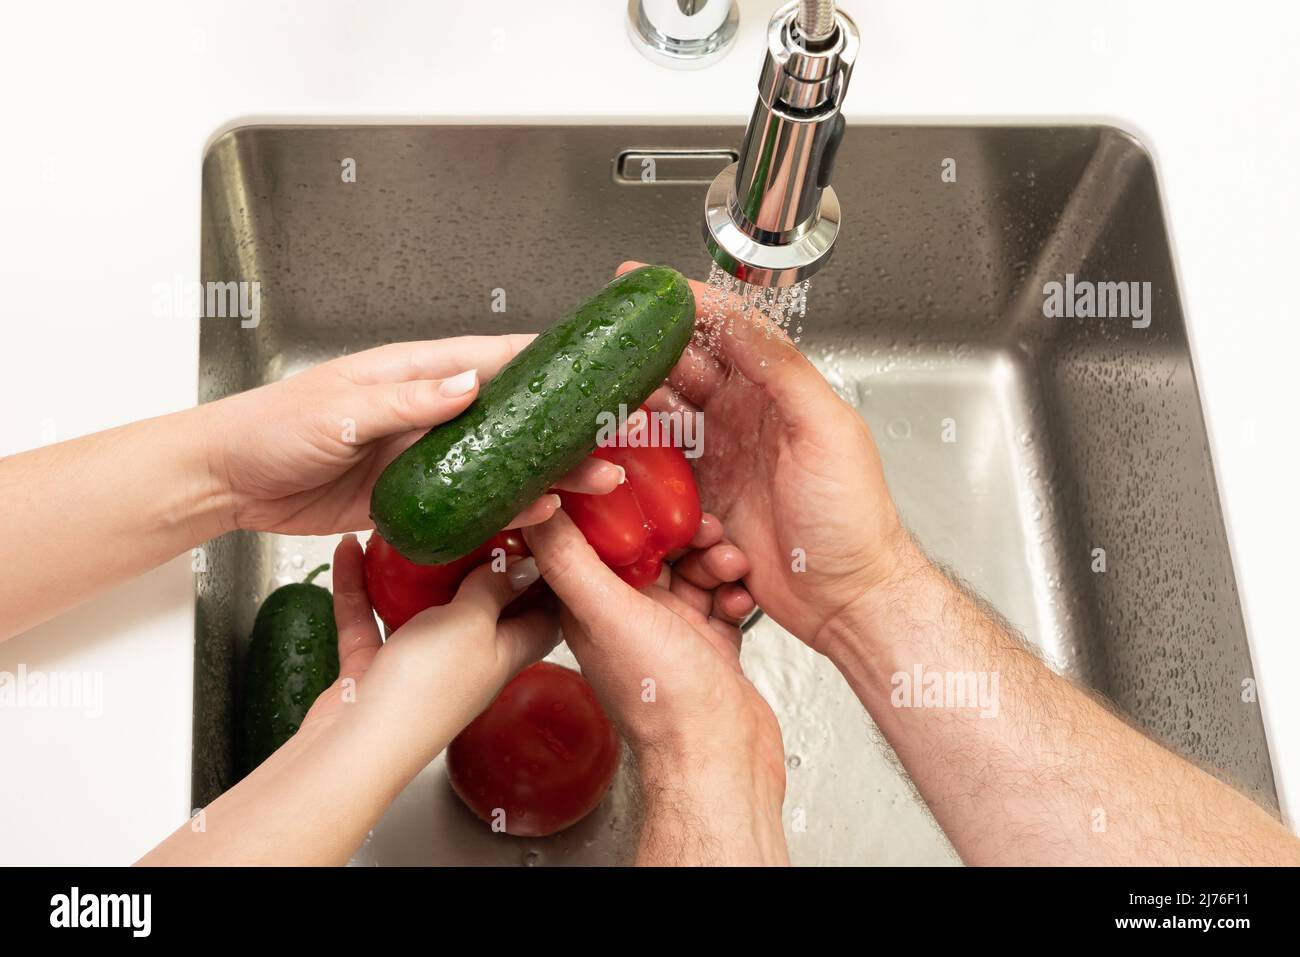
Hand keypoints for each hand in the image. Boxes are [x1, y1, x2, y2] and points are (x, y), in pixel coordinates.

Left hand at [200, 337, 624, 535]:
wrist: (230, 481)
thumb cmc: (271, 428)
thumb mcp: (339, 409)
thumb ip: (406, 402)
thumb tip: (467, 385)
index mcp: (415, 372)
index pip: (496, 359)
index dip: (551, 364)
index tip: (598, 372)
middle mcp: (430, 411)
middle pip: (515, 416)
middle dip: (566, 428)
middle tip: (615, 440)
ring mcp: (428, 457)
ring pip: (504, 462)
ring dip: (549, 473)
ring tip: (596, 483)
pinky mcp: (419, 497)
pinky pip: (474, 503)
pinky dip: (508, 510)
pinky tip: (541, 516)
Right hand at [301, 533, 557, 751]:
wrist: (357, 746)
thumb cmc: (426, 690)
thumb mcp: (473, 623)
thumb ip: (493, 590)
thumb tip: (524, 565)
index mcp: (505, 653)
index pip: (541, 616)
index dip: (547, 580)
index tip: (541, 537)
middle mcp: (465, 660)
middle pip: (480, 608)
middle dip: (476, 565)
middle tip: (470, 520)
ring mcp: (418, 665)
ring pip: (418, 609)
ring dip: (411, 572)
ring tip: (408, 529)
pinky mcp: (373, 669)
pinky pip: (368, 618)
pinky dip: (359, 586)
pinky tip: (350, 549)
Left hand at [524, 509, 787, 865]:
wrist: (721, 757)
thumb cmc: (663, 700)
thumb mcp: (607, 614)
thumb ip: (569, 560)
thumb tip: (532, 508)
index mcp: (591, 608)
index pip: (596, 540)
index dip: (619, 511)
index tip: (644, 489)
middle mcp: (626, 617)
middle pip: (651, 549)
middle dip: (682, 531)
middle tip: (704, 529)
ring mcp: (670, 632)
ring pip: (691, 569)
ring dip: (714, 558)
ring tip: (729, 565)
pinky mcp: (708, 645)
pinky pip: (722, 598)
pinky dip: (735, 591)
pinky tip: (740, 597)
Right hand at [621, 262, 909, 653]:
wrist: (848, 597)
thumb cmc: (853, 517)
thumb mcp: (826, 430)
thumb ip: (783, 372)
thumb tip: (741, 321)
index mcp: (779, 395)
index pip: (729, 333)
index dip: (688, 306)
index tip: (646, 288)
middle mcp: (747, 422)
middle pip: (685, 374)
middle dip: (647, 357)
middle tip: (608, 351)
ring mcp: (723, 462)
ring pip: (666, 421)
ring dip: (636, 410)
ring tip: (604, 402)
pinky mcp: (704, 504)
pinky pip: (661, 474)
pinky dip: (639, 462)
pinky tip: (617, 455)